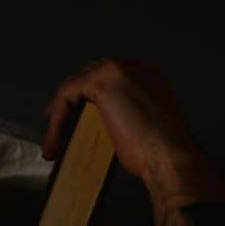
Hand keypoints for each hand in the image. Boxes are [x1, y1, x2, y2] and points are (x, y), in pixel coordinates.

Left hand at [43, 60, 197, 183]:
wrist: (170, 157)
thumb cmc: (163, 151)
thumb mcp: (145, 125)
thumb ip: (127, 113)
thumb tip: (102, 122)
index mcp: (150, 77)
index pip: (110, 79)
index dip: (89, 98)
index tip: (76, 117)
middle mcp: (136, 68)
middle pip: (90, 77)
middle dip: (72, 102)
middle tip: (59, 128)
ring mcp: (119, 71)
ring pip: (75, 87)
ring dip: (61, 115)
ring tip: (54, 140)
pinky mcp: (102, 81)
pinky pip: (67, 96)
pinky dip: (57, 121)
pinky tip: (54, 141)